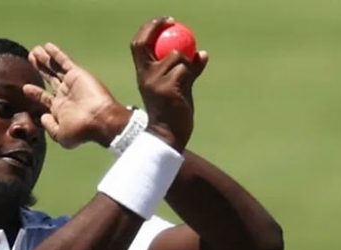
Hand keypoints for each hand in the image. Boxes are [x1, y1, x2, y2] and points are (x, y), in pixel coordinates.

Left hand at [23, 43, 129, 148]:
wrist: (100, 120)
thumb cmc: (81, 131)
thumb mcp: (61, 135)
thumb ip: (50, 126)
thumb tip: (43, 117)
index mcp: (61, 109)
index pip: (45, 98)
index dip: (35, 93)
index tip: (25, 88)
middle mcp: (66, 95)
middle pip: (50, 78)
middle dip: (40, 68)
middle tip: (31, 58)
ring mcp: (72, 83)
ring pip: (55, 68)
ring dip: (45, 59)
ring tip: (34, 51)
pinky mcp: (77, 74)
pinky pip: (64, 61)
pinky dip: (56, 54)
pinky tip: (47, 46)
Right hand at [130, 17, 208, 150]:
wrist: (167, 136)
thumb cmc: (172, 113)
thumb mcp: (178, 88)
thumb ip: (189, 71)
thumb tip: (202, 53)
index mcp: (143, 75)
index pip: (138, 45)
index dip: (149, 29)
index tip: (164, 21)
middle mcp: (145, 76)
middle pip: (146, 42)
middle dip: (158, 27)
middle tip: (173, 21)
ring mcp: (155, 81)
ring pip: (176, 56)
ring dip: (187, 63)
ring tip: (188, 80)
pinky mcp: (168, 88)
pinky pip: (185, 70)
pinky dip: (192, 73)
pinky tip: (189, 86)